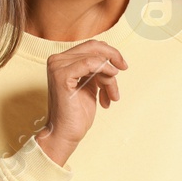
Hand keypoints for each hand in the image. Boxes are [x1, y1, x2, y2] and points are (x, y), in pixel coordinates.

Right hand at [36, 39, 127, 165]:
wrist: (66, 134)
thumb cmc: (78, 113)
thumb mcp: (91, 85)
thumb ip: (97, 70)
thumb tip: (112, 58)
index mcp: (62, 60)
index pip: (91, 46)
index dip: (110, 53)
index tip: (123, 66)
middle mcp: (57, 60)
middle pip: (93, 47)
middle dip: (113, 59)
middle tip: (124, 69)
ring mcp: (57, 66)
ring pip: (95, 58)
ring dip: (110, 77)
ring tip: (111, 96)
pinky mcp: (62, 76)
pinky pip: (89, 63)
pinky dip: (104, 71)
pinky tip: (111, 83)